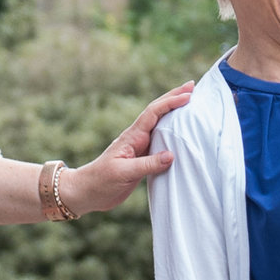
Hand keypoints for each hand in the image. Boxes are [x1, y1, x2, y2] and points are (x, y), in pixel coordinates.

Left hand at [59, 83, 194, 214]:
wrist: (88, 192)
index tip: (187, 96)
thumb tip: (172, 155)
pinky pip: (161, 142)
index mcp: (132, 137)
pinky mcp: (142, 159)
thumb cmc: (101, 181)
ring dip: (174, 113)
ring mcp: (140, 148)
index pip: (153, 113)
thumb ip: (147, 164)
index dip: (170, 103)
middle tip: (191, 86)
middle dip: (174, 98)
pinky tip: (181, 133)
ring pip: (161, 125)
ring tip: (189, 102)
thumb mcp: (124, 173)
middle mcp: (138, 138)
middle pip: (158, 112)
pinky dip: (173, 134)